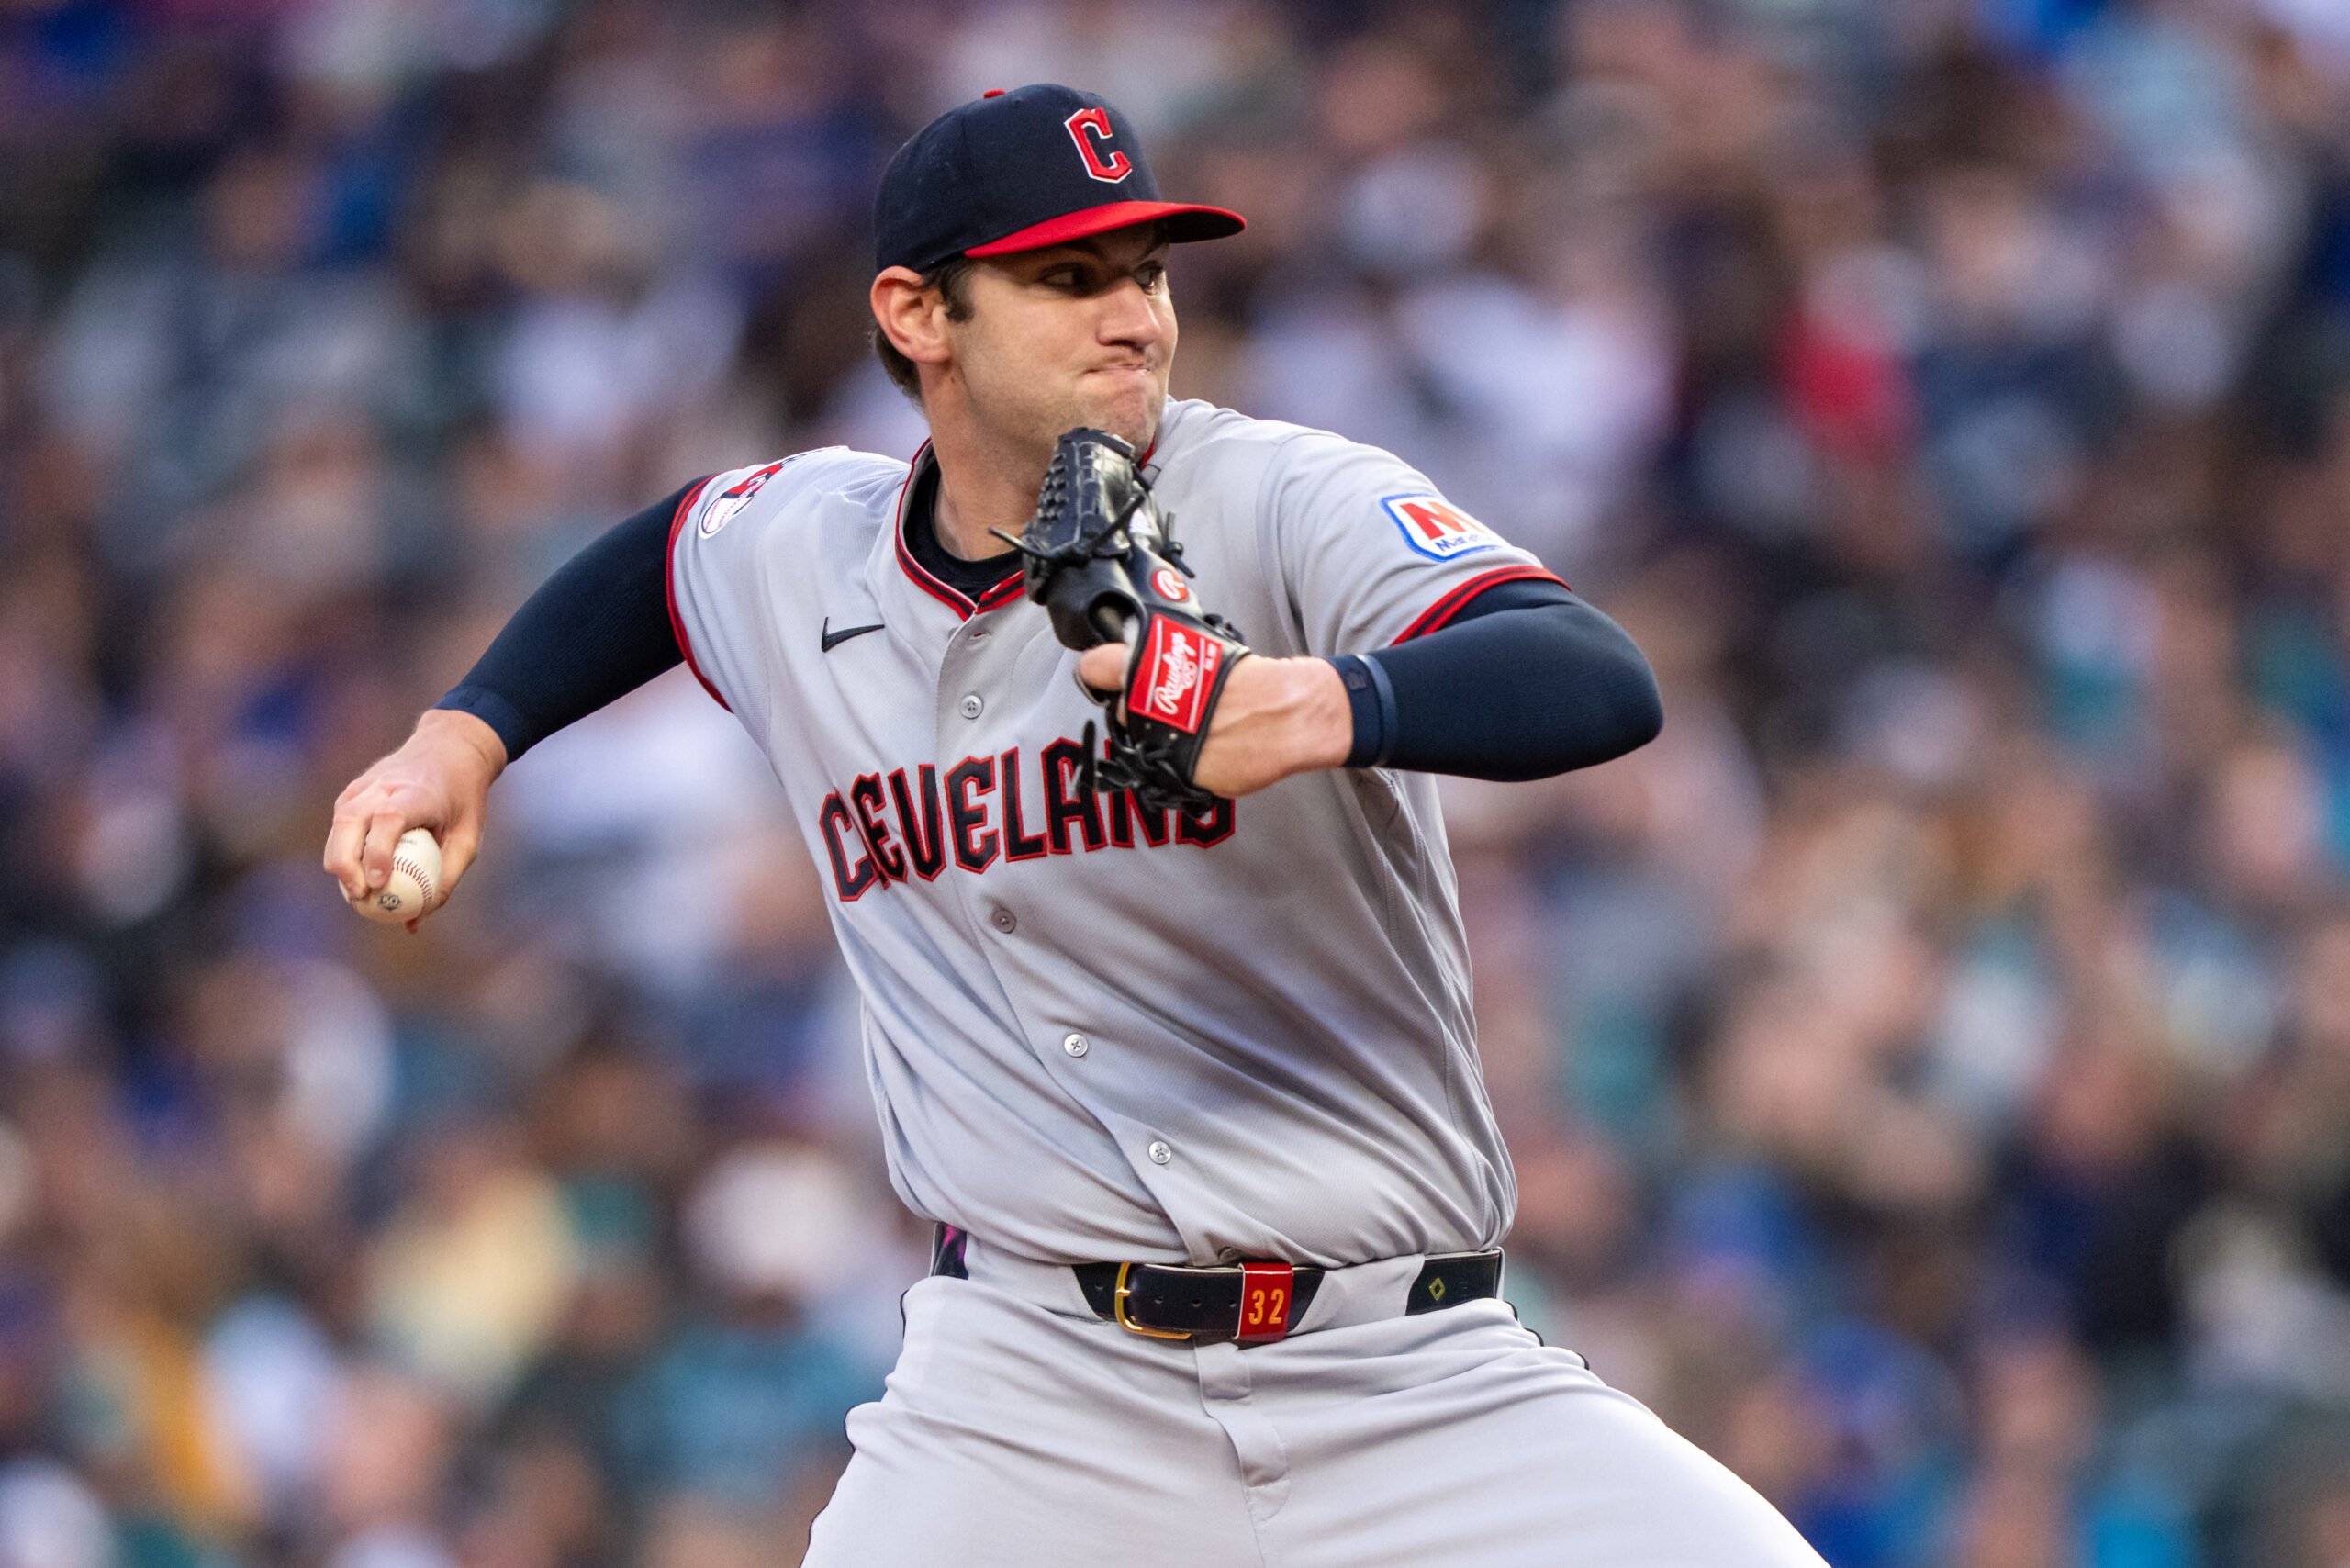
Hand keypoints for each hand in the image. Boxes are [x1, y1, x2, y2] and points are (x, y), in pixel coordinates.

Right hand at [323, 709, 506, 927]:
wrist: (450, 750)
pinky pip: (341, 824)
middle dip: (345, 862)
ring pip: (339, 822)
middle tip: (358, 896)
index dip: (379, 851)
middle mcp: (386, 784)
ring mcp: (365, 784)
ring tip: (355, 892)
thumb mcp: (468, 838)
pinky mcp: (353, 791)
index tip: (379, 883)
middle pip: (350, 819)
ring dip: (339, 859)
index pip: (389, 818)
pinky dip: (342, 849)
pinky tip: (355, 872)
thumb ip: (444, 878)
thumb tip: (414, 921)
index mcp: (418, 791)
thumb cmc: (463, 800)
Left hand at [1077, 646, 1350, 797]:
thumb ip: (1167, 660)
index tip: (1108, 676)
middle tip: (1169, 707)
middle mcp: (1151, 704)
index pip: (1097, 667)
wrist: (1292, 714)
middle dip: (1137, 711)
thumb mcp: (1205, 651)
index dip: (1101, 672)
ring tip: (1195, 730)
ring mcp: (1163, 742)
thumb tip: (1138, 661)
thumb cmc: (1254, 681)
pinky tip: (1212, 750)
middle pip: (1122, 712)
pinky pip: (1170, 771)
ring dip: (1159, 739)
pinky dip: (1185, 764)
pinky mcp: (1183, 774)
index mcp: (1154, 666)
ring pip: (1143, 744)